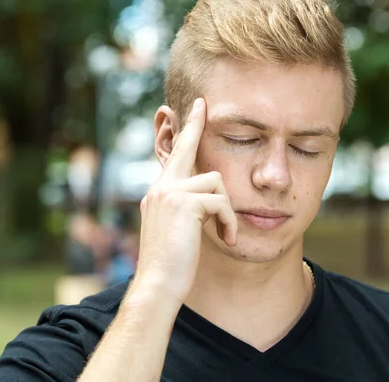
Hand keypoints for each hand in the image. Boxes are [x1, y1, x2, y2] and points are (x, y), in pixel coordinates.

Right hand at [132, 98, 237, 304]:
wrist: (158, 285)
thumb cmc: (172, 264)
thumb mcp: (178, 231)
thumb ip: (187, 208)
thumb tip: (208, 198)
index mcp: (159, 193)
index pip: (174, 156)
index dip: (185, 132)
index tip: (195, 110)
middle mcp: (161, 187)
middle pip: (185, 148)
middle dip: (194, 124)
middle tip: (203, 104)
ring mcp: (169, 192)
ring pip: (216, 182)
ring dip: (227, 210)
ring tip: (224, 233)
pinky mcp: (184, 203)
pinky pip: (222, 201)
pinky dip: (229, 221)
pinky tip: (226, 238)